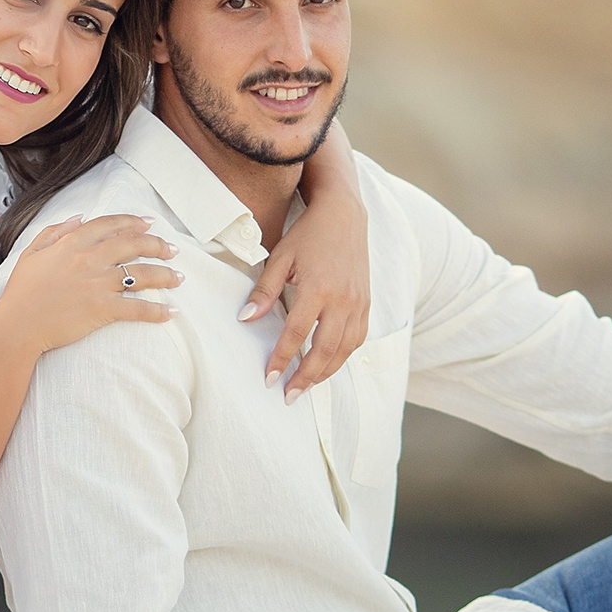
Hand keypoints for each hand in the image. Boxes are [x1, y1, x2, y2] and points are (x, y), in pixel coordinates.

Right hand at [0, 214, 179, 355]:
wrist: (18, 325)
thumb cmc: (22, 292)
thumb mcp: (32, 252)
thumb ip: (55, 231)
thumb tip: (79, 217)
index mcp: (72, 243)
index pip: (111, 224)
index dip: (133, 222)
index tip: (149, 224)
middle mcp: (89, 259)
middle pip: (133, 245)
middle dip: (158, 245)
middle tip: (172, 249)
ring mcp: (97, 284)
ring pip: (141, 274)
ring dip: (165, 274)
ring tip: (179, 277)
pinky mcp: (102, 309)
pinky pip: (137, 309)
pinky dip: (157, 311)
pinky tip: (171, 312)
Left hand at [241, 179, 369, 401]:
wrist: (343, 216)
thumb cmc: (307, 235)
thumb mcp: (280, 258)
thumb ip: (264, 291)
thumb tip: (245, 320)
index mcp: (318, 288)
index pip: (297, 333)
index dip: (282, 358)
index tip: (269, 378)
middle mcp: (343, 299)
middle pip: (325, 350)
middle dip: (306, 377)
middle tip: (288, 395)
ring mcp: (358, 303)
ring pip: (344, 350)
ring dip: (325, 373)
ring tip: (305, 387)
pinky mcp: (366, 304)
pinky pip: (357, 339)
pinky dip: (342, 357)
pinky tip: (326, 365)